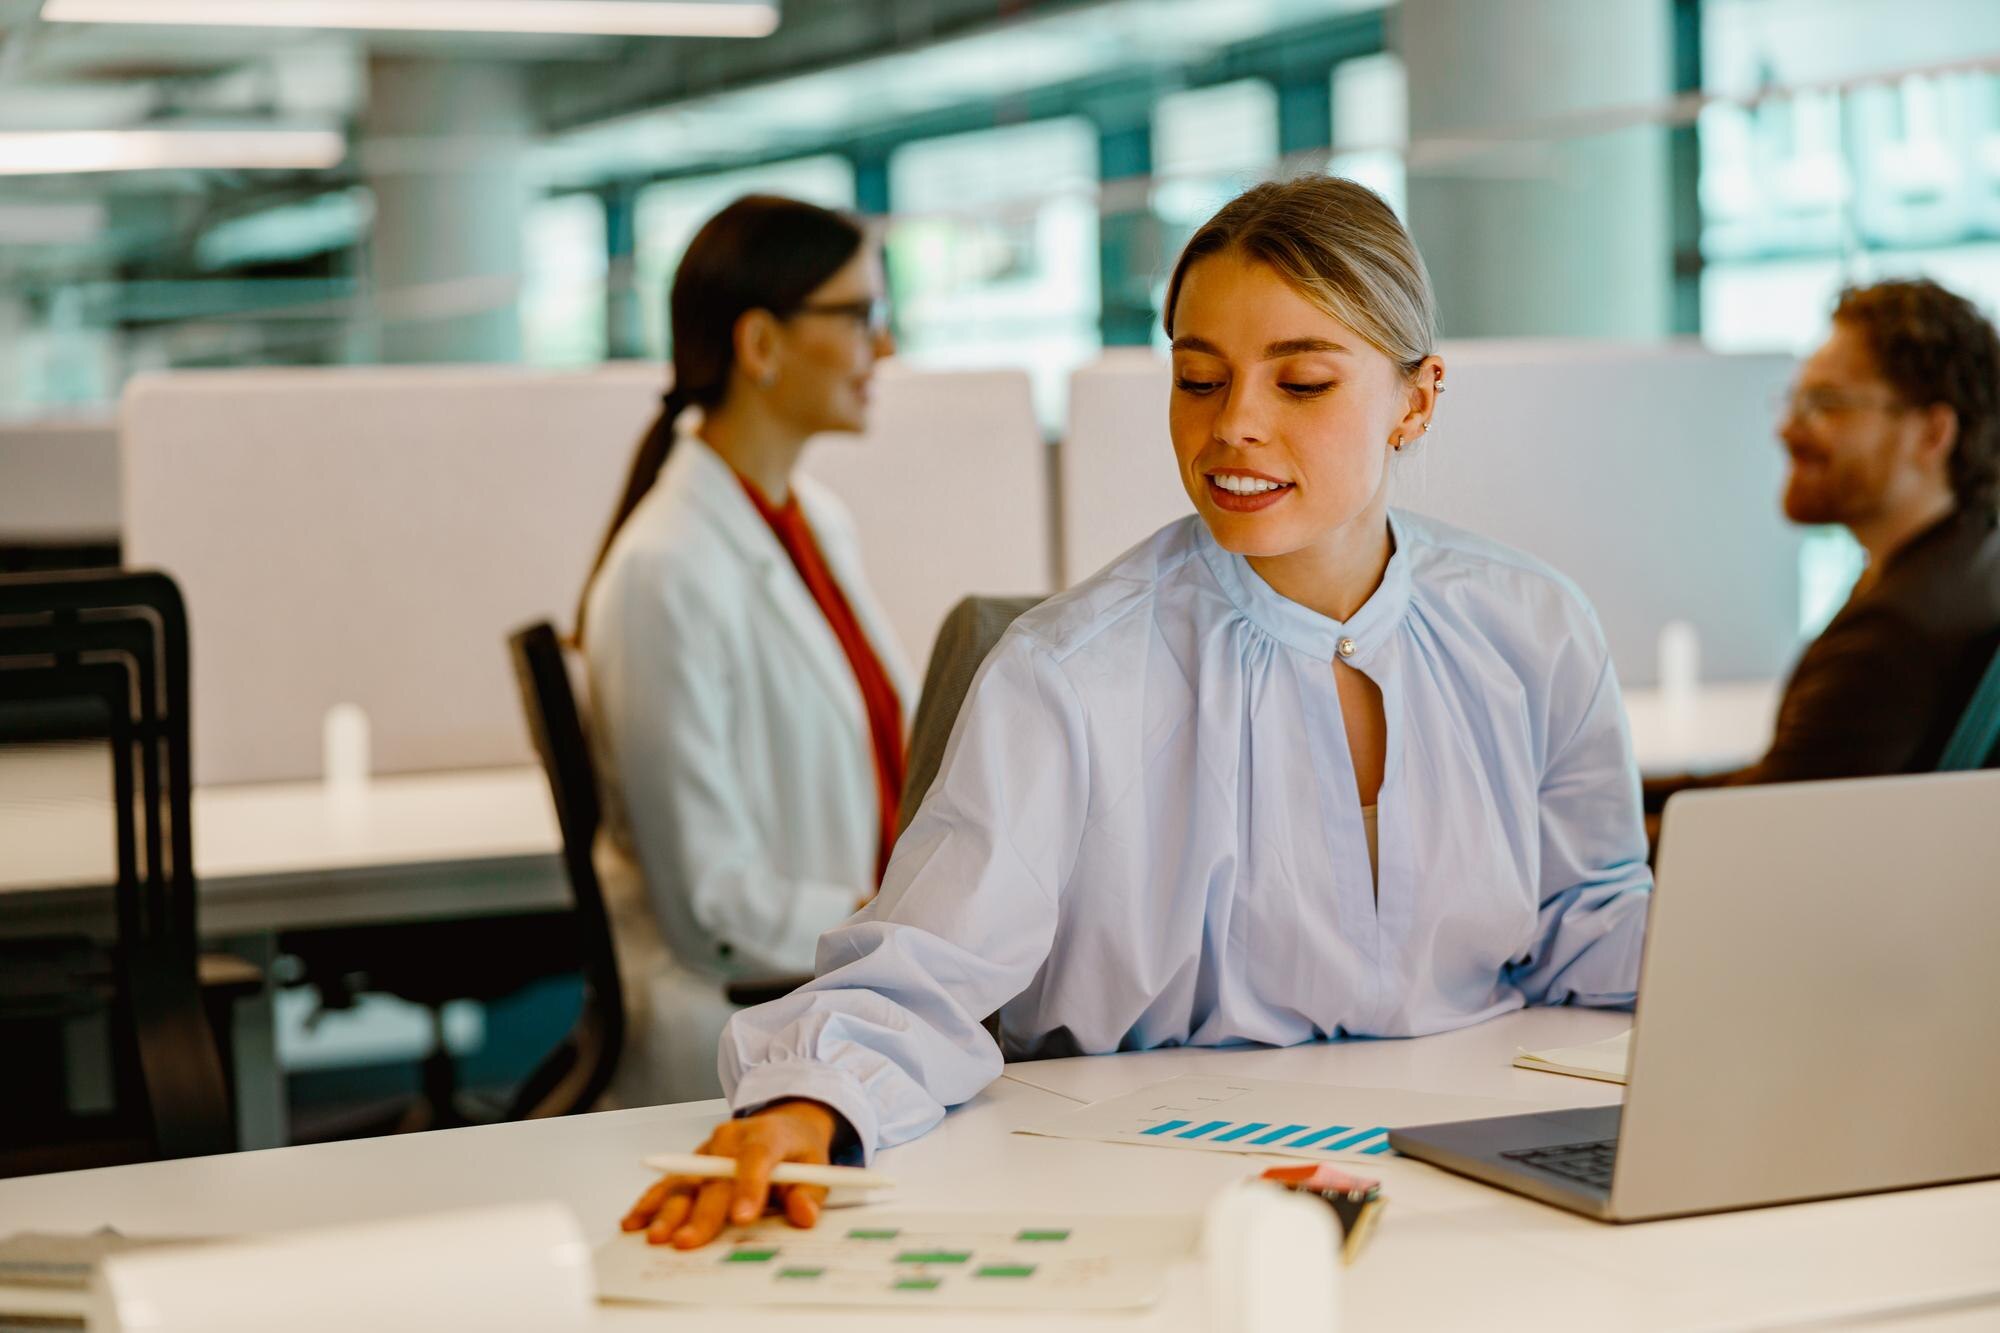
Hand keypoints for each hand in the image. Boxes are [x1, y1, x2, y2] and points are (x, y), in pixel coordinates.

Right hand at [620, 1100, 839, 1248]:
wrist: (784, 1124)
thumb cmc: (798, 1150)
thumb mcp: (817, 1167)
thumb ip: (810, 1193)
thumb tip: (804, 1215)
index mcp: (767, 1135)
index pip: (756, 1158)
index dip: (748, 1187)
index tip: (742, 1218)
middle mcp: (732, 1138)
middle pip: (714, 1177)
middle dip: (700, 1213)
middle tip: (687, 1242)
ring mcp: (707, 1148)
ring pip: (686, 1180)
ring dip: (668, 1209)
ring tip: (655, 1235)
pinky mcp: (693, 1161)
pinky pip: (670, 1182)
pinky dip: (651, 1201)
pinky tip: (635, 1220)